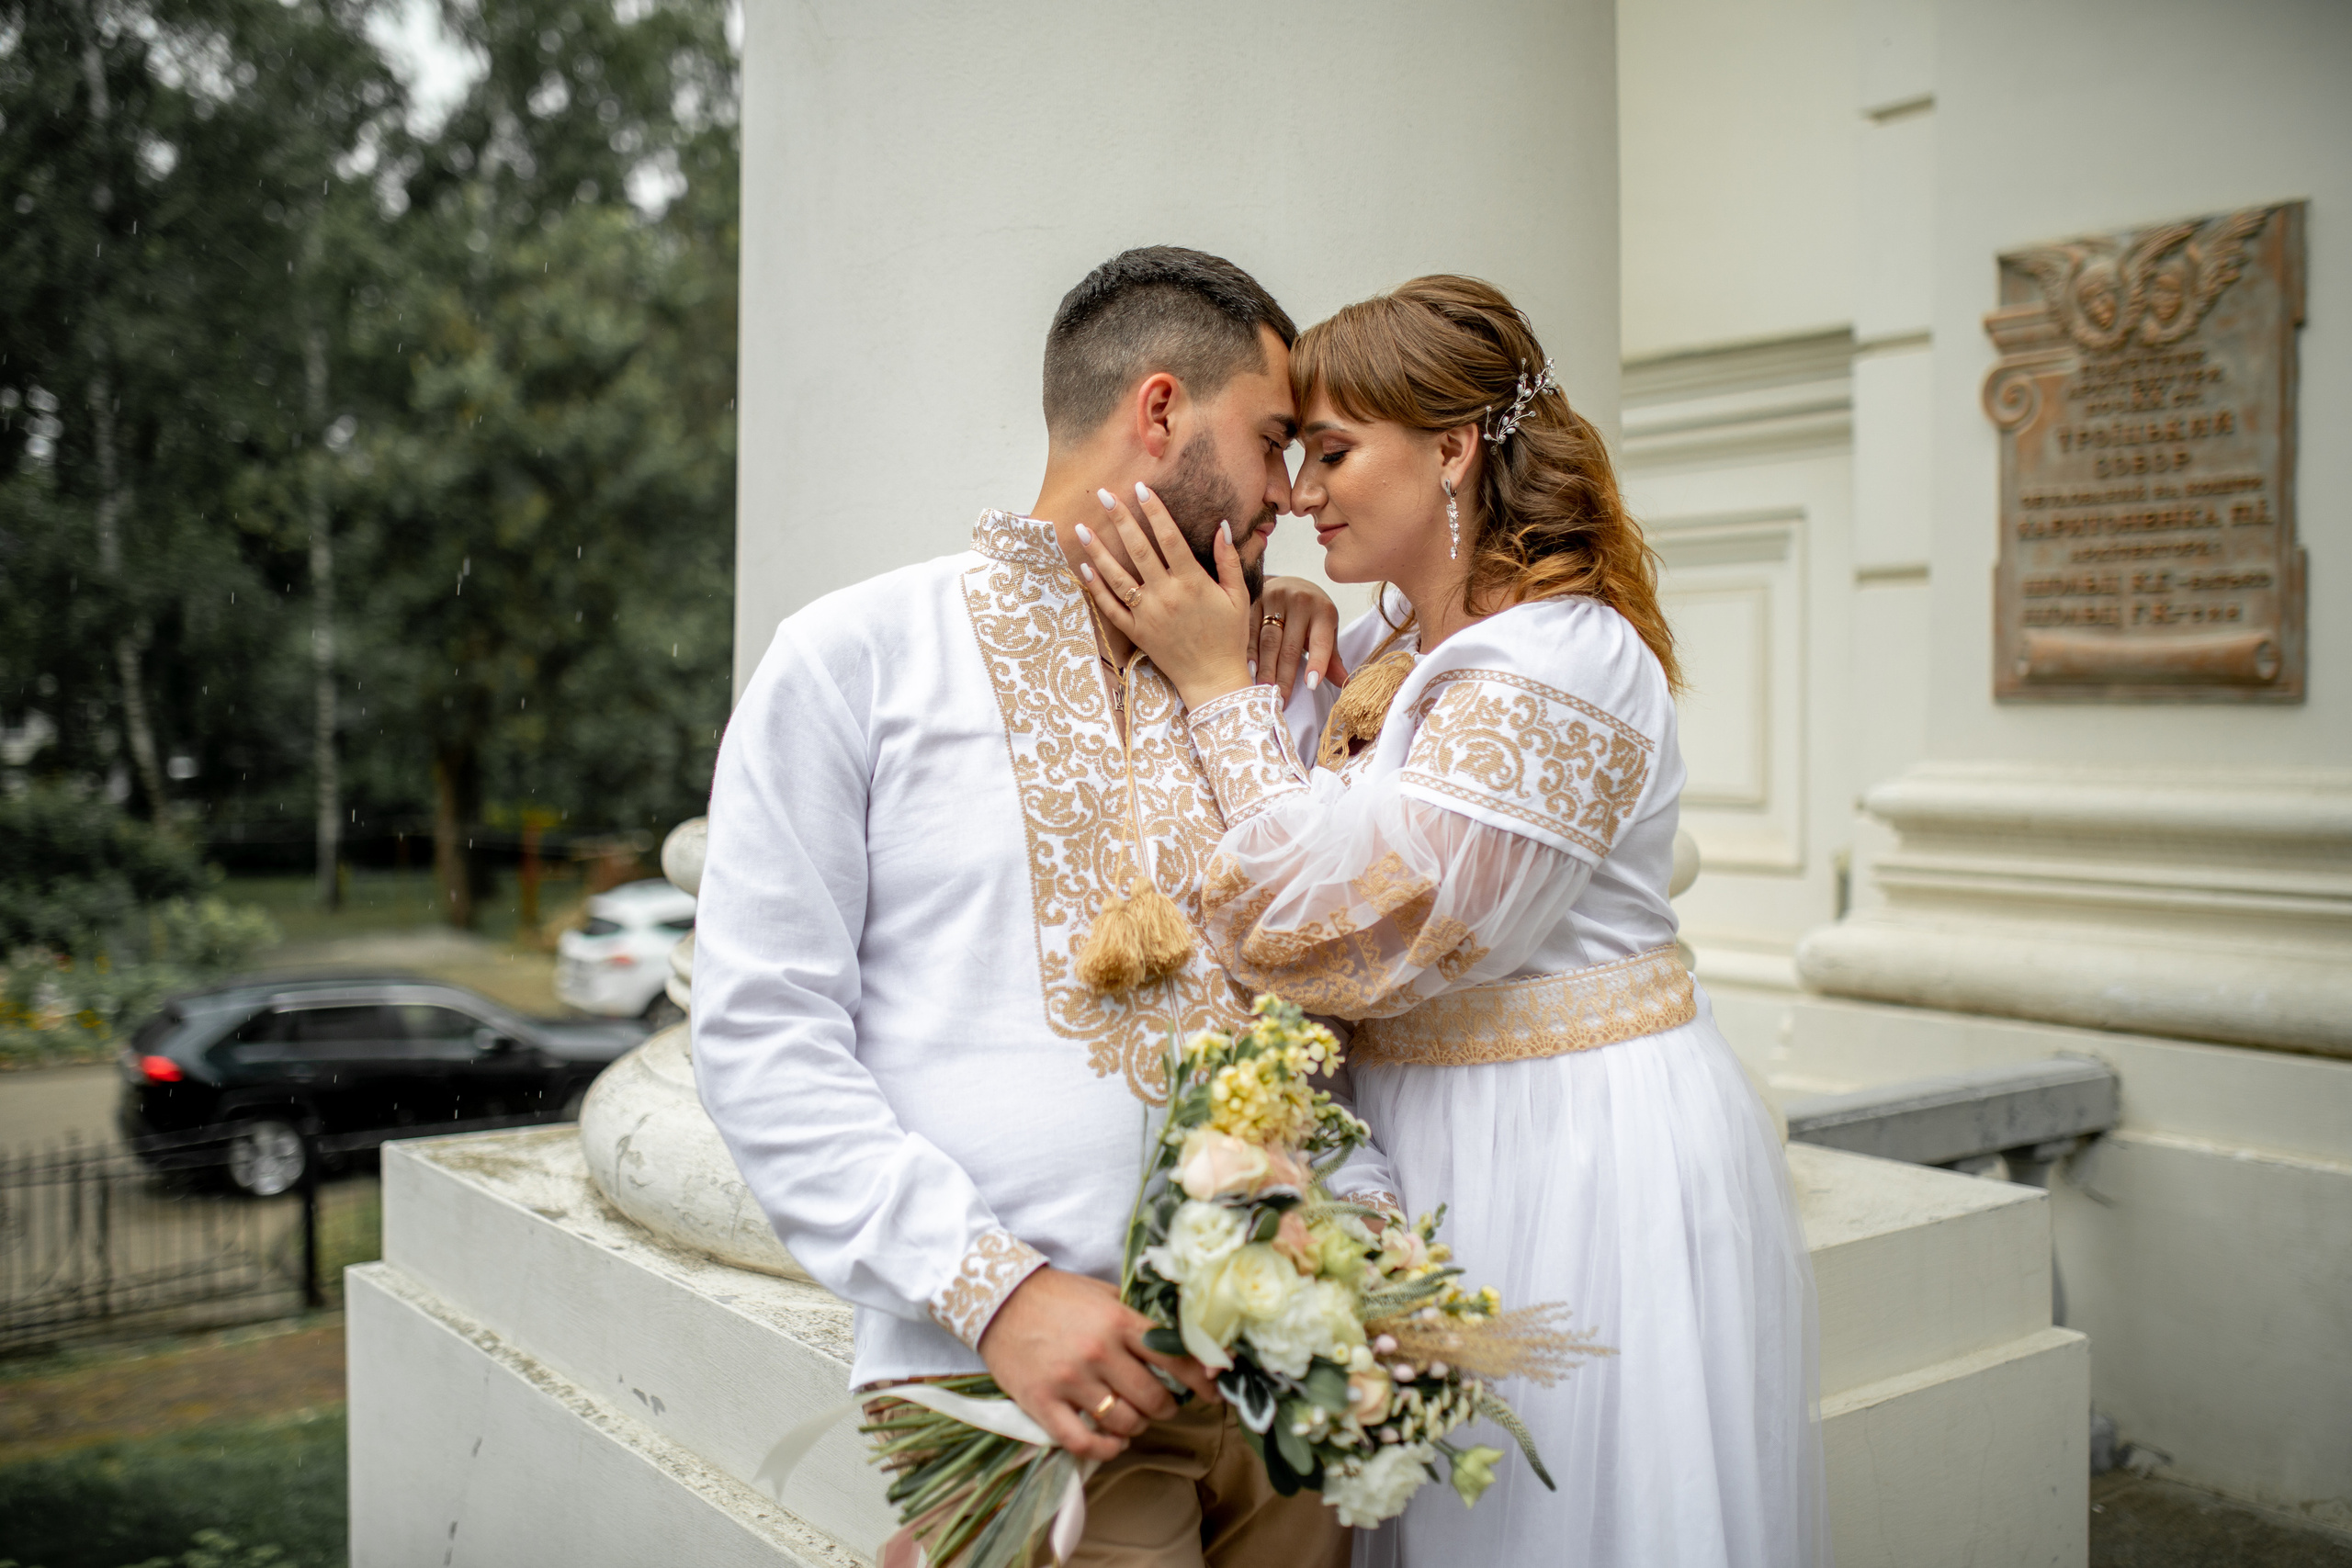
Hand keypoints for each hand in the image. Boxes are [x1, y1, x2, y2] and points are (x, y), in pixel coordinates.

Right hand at [977, 1267, 1221, 1463]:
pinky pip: (1083, 1441)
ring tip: (1133, 1418)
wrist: (997, 1298)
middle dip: (1166, 1407)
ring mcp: (1070, 1380)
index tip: (1215, 1392)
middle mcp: (1099, 1352)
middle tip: (1163, 1403)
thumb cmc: (1057, 1296)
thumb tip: (1184, 1340)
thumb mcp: (1105, 1295)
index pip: (1175, 1358)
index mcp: (1118, 1322)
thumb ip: (1139, 1319)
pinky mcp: (1042, 1402)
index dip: (1202, 1380)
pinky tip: (1112, 1443)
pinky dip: (1105, 1449)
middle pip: (1154, 1399)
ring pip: (1124, 1422)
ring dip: (1137, 1426)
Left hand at [1075, 483, 1253, 710]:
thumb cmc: (1228, 636)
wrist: (1213, 679)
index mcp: (1192, 582)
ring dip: (1097, 550)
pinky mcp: (1136, 632)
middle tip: (1104, 495)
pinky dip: (1096, 588)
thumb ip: (1229, 560)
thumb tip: (1222, 526)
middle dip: (1120, 519)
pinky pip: (1110, 607)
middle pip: (1138, 549)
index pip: (1169, 537)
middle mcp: (1166, 595)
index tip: (1140, 488)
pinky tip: (1085, 567)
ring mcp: (1147, 614)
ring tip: (1081, 527)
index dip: (1154, 511)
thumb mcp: (1238, 596)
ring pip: (1117, 576)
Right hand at [1254, 577, 1349, 700]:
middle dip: (1284, 676)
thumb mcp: (1326, 630)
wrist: (1290, 584)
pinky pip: (1250, 630)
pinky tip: (1248, 669)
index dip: (1317, 662)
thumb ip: (1331, 658)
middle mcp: (1301, 602)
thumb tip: (1345, 683)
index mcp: (1323, 611)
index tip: (1311, 685)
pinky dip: (1249, 652)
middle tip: (1280, 700)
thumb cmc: (1311, 614)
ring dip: (1265, 668)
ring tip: (1263, 690)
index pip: (1321, 641)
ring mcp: (1276, 598)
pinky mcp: (1256, 599)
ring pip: (1268, 640)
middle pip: (1290, 646)